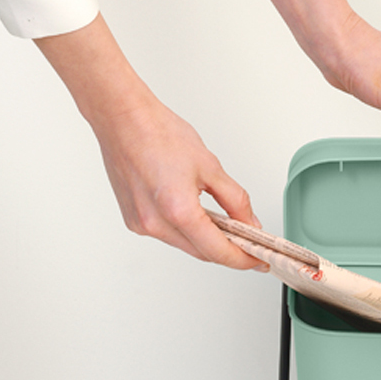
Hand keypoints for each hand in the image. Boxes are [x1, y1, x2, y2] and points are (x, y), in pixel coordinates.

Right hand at [35, 15, 264, 270]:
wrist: (123, 119)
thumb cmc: (159, 133)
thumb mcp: (210, 166)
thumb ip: (235, 200)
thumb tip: (249, 224)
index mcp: (178, 210)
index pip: (218, 250)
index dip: (242, 259)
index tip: (257, 260)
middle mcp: (155, 223)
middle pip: (201, 252)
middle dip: (227, 252)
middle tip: (249, 246)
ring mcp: (141, 224)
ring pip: (184, 245)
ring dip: (206, 241)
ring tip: (226, 228)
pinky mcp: (133, 220)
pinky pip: (167, 235)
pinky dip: (186, 231)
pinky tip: (197, 217)